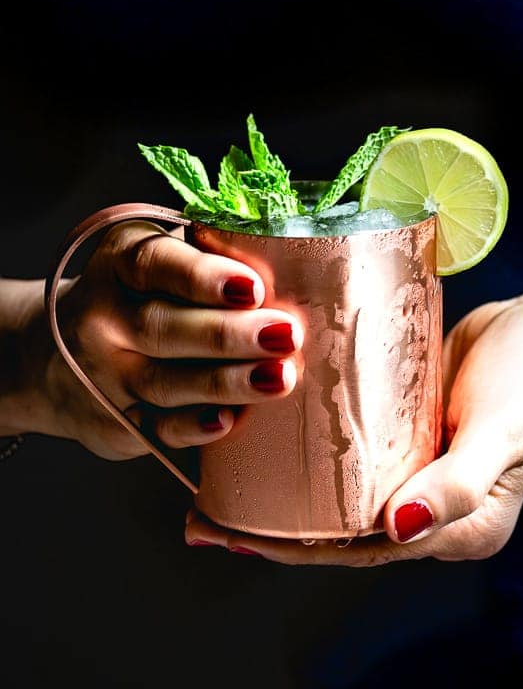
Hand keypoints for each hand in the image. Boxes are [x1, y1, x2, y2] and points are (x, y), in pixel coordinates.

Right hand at [18, 221, 302, 458]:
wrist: (58, 356)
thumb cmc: (142, 297)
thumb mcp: (159, 262)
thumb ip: (211, 259)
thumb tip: (297, 266)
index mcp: (119, 263)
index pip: (156, 265)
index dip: (204, 277)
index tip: (252, 287)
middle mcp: (102, 317)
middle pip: (164, 327)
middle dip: (228, 334)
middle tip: (285, 335)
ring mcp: (104, 375)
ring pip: (166, 381)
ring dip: (226, 382)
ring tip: (278, 377)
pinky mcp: (117, 422)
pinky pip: (157, 428)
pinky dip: (193, 427)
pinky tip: (228, 420)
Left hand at [185, 278, 522, 562]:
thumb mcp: (498, 432)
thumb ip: (454, 487)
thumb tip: (396, 531)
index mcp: (458, 531)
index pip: (359, 551)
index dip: (292, 549)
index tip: (231, 535)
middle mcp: (435, 512)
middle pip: (340, 531)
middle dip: (272, 529)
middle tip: (202, 516)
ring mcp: (423, 474)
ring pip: (340, 496)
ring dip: (284, 494)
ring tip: (223, 483)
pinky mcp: (413, 436)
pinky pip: (354, 456)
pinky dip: (311, 458)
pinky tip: (272, 442)